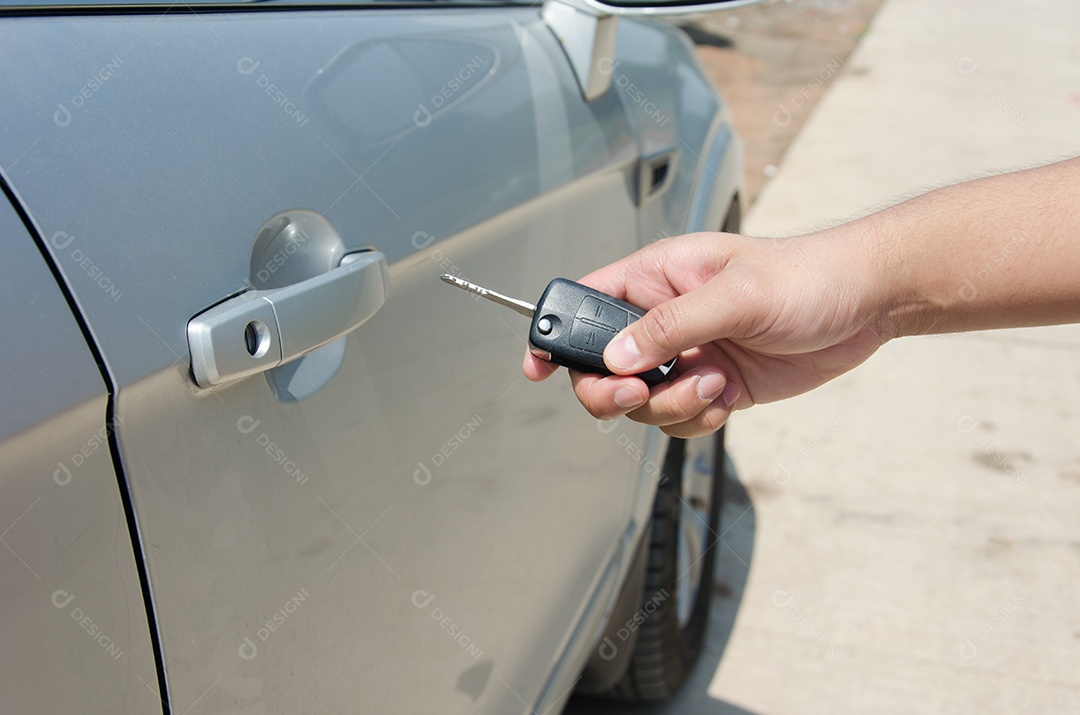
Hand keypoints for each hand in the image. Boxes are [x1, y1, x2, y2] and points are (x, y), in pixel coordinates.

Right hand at [523, 229, 887, 437]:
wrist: (867, 305)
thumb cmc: (807, 277)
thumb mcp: (736, 295)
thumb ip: (671, 326)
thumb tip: (616, 359)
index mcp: (656, 278)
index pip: (585, 303)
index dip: (554, 334)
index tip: (536, 367)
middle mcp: (664, 319)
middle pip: (601, 368)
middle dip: (612, 391)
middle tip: (637, 393)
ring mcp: (687, 356)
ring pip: (641, 403)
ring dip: (671, 406)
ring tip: (715, 383)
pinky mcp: (714, 387)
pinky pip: (679, 420)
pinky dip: (697, 421)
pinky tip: (729, 398)